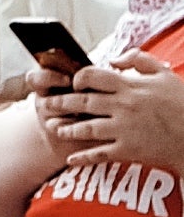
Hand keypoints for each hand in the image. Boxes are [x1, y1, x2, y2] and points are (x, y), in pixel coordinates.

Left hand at [61, 53, 183, 170]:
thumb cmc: (182, 103)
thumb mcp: (163, 73)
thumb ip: (137, 59)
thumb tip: (113, 58)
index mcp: (129, 86)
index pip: (93, 76)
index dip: (78, 78)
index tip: (72, 82)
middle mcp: (122, 107)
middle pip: (83, 102)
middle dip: (62, 102)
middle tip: (46, 104)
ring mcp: (124, 130)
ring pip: (87, 128)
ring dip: (68, 129)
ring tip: (54, 128)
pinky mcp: (129, 151)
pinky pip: (101, 154)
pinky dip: (84, 157)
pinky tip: (71, 159)